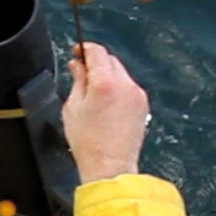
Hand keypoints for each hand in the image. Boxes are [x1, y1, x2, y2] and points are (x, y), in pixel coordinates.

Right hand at [63, 43, 149, 183]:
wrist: (110, 167)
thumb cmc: (89, 144)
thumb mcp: (73, 108)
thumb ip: (77, 80)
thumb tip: (77, 65)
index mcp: (105, 82)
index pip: (97, 51)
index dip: (85, 48)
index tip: (77, 52)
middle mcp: (125, 85)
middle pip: (110, 61)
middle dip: (96, 63)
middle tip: (82, 74)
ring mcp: (137, 95)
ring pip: (121, 74)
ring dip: (108, 76)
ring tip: (94, 95)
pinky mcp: (143, 105)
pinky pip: (129, 88)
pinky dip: (118, 89)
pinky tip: (107, 105)